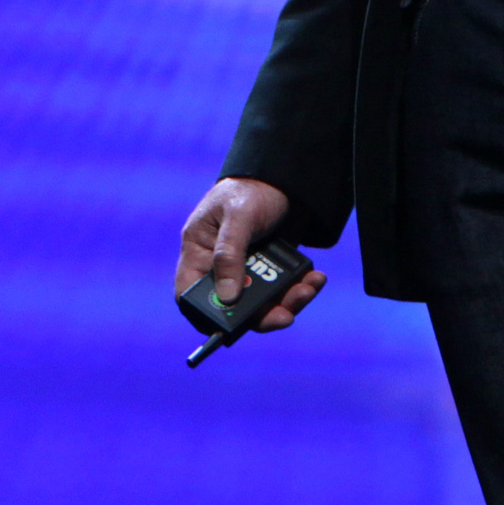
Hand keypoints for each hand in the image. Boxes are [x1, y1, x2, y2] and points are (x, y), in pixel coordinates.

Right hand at [174, 177, 328, 334]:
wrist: (286, 175)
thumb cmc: (250, 189)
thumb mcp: (238, 217)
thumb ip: (229, 255)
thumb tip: (227, 297)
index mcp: (199, 251)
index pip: (189, 293)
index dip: (203, 315)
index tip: (226, 328)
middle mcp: (221, 265)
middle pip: (233, 306)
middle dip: (261, 313)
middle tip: (286, 314)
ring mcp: (247, 269)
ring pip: (262, 303)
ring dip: (287, 301)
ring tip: (308, 289)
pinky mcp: (271, 268)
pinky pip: (282, 290)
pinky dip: (299, 288)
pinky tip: (314, 279)